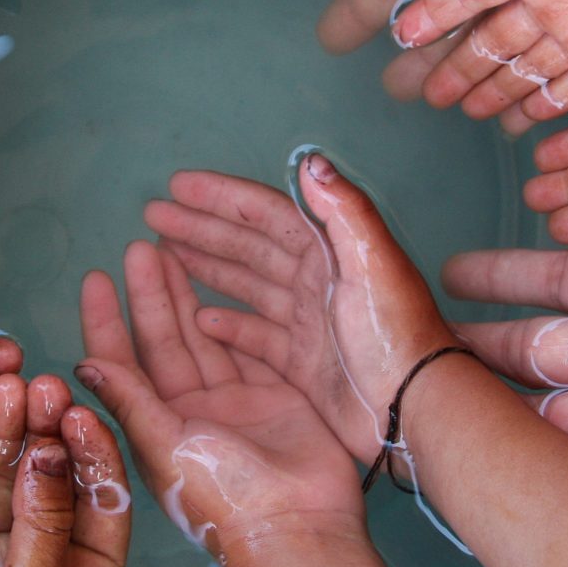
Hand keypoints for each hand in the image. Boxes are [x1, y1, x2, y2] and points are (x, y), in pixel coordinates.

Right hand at [0, 374, 127, 566]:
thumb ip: (44, 516)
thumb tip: (51, 448)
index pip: (98, 496)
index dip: (91, 451)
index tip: (82, 409)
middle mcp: (40, 557)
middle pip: (47, 480)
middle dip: (45, 432)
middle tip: (40, 384)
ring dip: (4, 437)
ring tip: (4, 390)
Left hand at [73, 240, 361, 556]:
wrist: (299, 526)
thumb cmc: (223, 494)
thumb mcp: (165, 447)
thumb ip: (130, 401)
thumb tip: (82, 364)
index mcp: (153, 427)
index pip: (121, 363)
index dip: (106, 321)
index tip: (95, 278)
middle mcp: (187, 412)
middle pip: (161, 342)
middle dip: (148, 294)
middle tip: (138, 247)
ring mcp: (231, 403)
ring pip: (201, 338)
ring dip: (184, 297)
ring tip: (170, 250)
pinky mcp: (273, 395)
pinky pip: (246, 347)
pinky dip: (231, 319)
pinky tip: (218, 288)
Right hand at [138, 156, 454, 461]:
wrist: (414, 406)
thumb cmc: (394, 331)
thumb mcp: (372, 261)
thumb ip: (343, 209)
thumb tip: (309, 160)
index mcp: (329, 250)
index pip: (265, 212)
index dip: (221, 197)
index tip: (177, 185)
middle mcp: (314, 280)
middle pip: (247, 245)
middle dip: (201, 228)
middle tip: (153, 217)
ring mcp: (306, 322)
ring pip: (245, 285)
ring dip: (206, 268)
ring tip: (163, 256)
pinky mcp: (301, 363)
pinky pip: (254, 336)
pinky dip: (227, 326)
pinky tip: (198, 320)